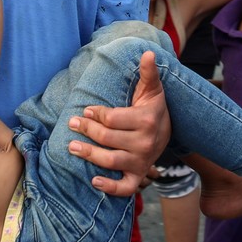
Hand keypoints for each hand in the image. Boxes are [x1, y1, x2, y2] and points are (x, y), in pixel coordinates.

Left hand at [65, 49, 168, 195]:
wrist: (170, 134)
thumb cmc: (154, 108)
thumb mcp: (152, 90)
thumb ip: (148, 73)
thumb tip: (147, 53)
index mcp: (146, 120)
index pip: (113, 119)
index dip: (96, 114)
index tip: (85, 111)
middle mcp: (145, 143)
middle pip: (107, 138)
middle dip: (86, 130)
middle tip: (72, 124)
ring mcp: (142, 161)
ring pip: (110, 161)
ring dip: (89, 155)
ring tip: (72, 146)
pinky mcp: (139, 176)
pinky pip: (125, 188)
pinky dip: (110, 187)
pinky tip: (94, 181)